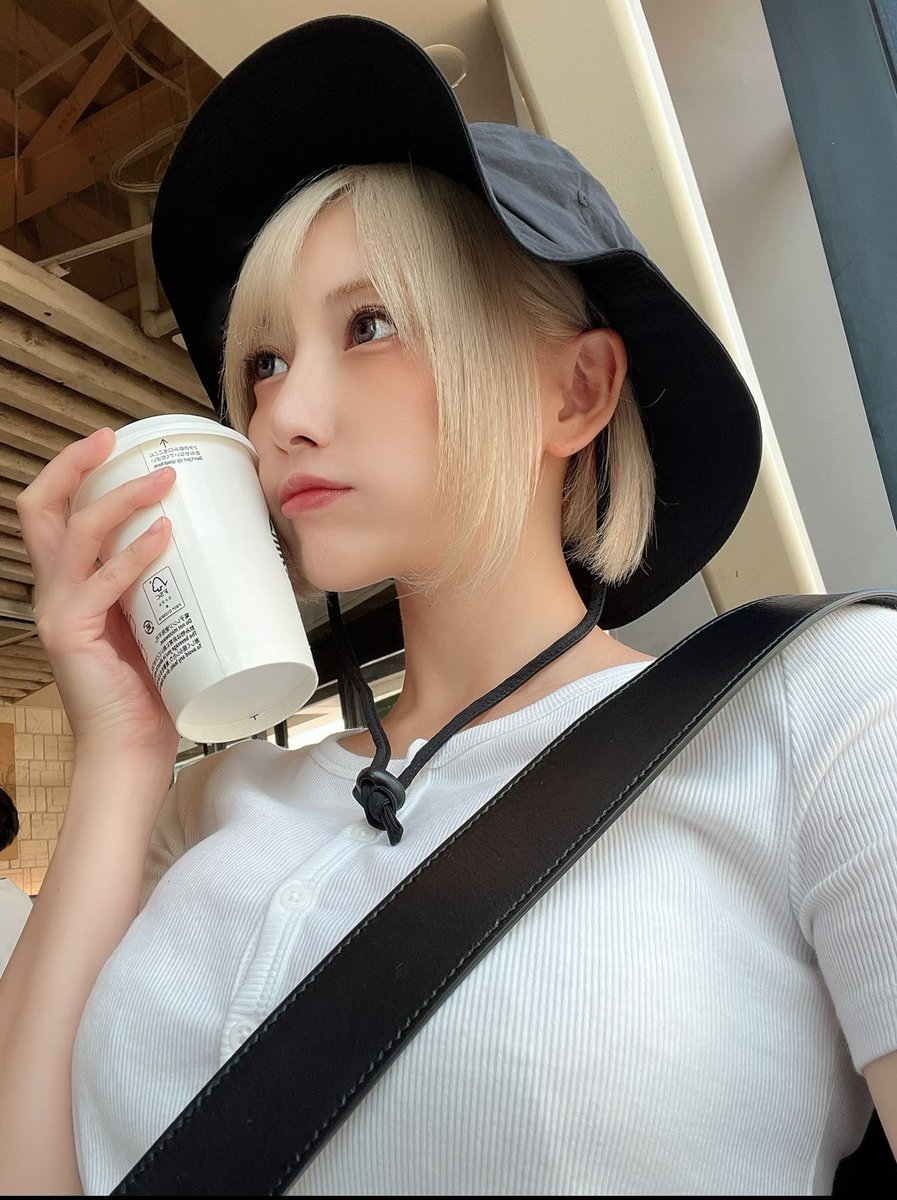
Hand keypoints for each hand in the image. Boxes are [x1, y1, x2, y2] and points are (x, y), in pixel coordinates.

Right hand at [17, 427, 180, 762]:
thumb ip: (165, 586)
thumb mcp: (156, 623)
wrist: (131, 751)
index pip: (55, 513)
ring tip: (163, 481)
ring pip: (75, 532)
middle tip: (113, 438)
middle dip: (73, 465)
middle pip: (41, 508)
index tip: (115, 443)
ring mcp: (59, 612)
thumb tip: (213, 546)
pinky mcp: (74, 636)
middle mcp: (55, 590)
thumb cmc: (150, 690)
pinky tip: (163, 535)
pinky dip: (134, 554)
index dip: (75, 472)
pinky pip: (103, 583)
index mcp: (71, 583)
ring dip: (119, 498)